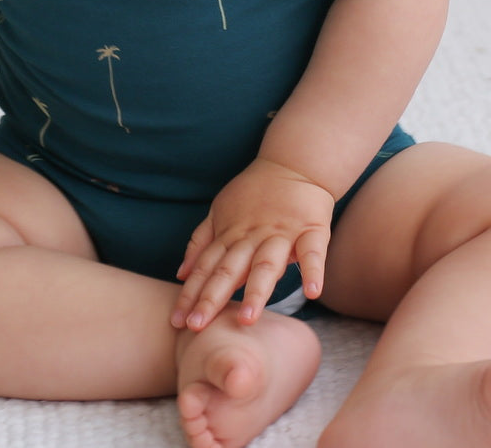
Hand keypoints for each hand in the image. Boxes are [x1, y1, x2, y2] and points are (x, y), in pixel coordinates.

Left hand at [171, 158, 333, 330]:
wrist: (294, 164)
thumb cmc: (254, 195)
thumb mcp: (220, 213)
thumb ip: (201, 242)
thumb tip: (181, 274)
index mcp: (230, 234)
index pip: (206, 267)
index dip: (191, 293)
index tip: (177, 321)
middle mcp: (252, 236)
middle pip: (229, 270)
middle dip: (212, 298)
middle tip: (196, 326)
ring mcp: (282, 234)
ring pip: (266, 265)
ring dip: (256, 291)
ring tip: (247, 318)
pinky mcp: (311, 231)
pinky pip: (313, 252)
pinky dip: (313, 270)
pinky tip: (312, 292)